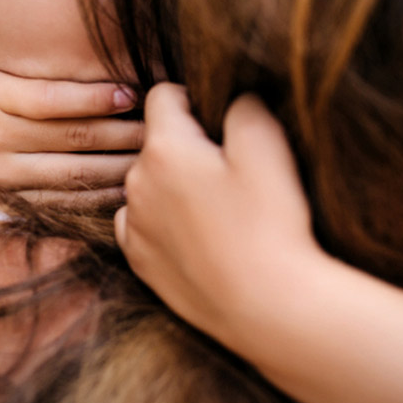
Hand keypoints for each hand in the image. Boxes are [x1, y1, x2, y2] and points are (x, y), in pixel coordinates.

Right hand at [0, 0, 142, 207]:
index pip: (52, 100)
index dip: (95, 98)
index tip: (132, 92)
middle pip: (72, 138)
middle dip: (121, 132)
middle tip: (160, 124)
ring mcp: (7, 177)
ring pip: (75, 174)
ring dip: (118, 166)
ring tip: (154, 155)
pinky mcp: (15, 203)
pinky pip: (65, 202)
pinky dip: (98, 197)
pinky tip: (128, 187)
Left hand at [115, 84, 322, 345]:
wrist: (265, 307)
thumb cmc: (269, 223)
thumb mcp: (267, 146)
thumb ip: (243, 106)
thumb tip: (233, 97)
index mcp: (163, 149)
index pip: (163, 95)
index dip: (194, 99)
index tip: (222, 122)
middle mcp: (135, 184)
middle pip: (156, 143)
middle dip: (187, 146)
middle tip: (230, 173)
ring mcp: (133, 226)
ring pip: (149, 186)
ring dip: (174, 187)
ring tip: (219, 210)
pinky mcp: (140, 262)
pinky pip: (144, 225)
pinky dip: (165, 223)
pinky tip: (200, 237)